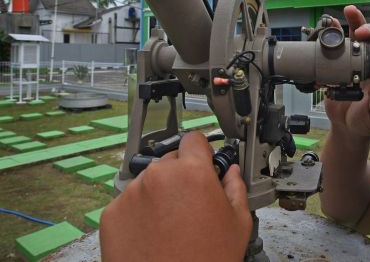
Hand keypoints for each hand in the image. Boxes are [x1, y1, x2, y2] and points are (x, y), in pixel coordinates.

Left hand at [100, 131, 251, 261]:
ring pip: (150, 181)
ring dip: (160, 194)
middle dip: (182, 176)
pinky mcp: (112, 214)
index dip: (202, 151)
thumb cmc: (205, 261)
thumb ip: (236, 188)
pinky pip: (129, 202)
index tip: (204, 162)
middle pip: (172, 160)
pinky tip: (154, 233)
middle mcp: (158, 176)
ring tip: (172, 224)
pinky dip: (140, 213)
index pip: (194, 139)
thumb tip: (231, 174)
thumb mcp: (238, 224)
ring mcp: (131, 194)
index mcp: (191, 172)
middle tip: (192, 204)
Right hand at [325, 5, 369, 138]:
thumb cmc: (366, 121)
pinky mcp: (342, 63)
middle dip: (367, 28)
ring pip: (357, 37)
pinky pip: (339, 46)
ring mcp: (358, 61)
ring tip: (348, 11)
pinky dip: (334, 34)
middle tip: (360, 30)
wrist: (346, 127)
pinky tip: (330, 24)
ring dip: (353, 23)